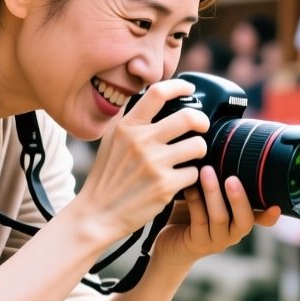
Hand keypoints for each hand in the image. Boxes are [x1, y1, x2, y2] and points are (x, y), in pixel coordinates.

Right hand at [72, 79, 208, 241]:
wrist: (97, 214)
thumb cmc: (107, 177)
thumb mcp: (111, 141)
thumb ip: (131, 121)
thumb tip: (155, 100)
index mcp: (127, 127)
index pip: (158, 93)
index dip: (179, 87)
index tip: (190, 89)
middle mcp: (140, 141)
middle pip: (189, 117)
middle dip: (202, 121)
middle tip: (202, 128)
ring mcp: (154, 163)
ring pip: (198, 146)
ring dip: (198, 152)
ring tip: (189, 158)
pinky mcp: (165, 186)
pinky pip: (194, 173)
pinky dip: (191, 177)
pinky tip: (180, 181)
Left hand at [147, 165, 281, 267]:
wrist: (168, 245)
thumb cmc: (190, 214)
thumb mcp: (209, 199)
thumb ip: (220, 185)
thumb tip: (226, 149)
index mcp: (239, 222)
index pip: (261, 219)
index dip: (269, 215)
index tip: (276, 206)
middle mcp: (232, 235)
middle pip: (244, 219)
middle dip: (239, 198)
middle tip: (232, 178)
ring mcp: (216, 241)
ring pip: (220, 217)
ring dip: (214, 193)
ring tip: (206, 171)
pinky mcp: (197, 244)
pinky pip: (199, 220)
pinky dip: (195, 200)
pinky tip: (189, 186)